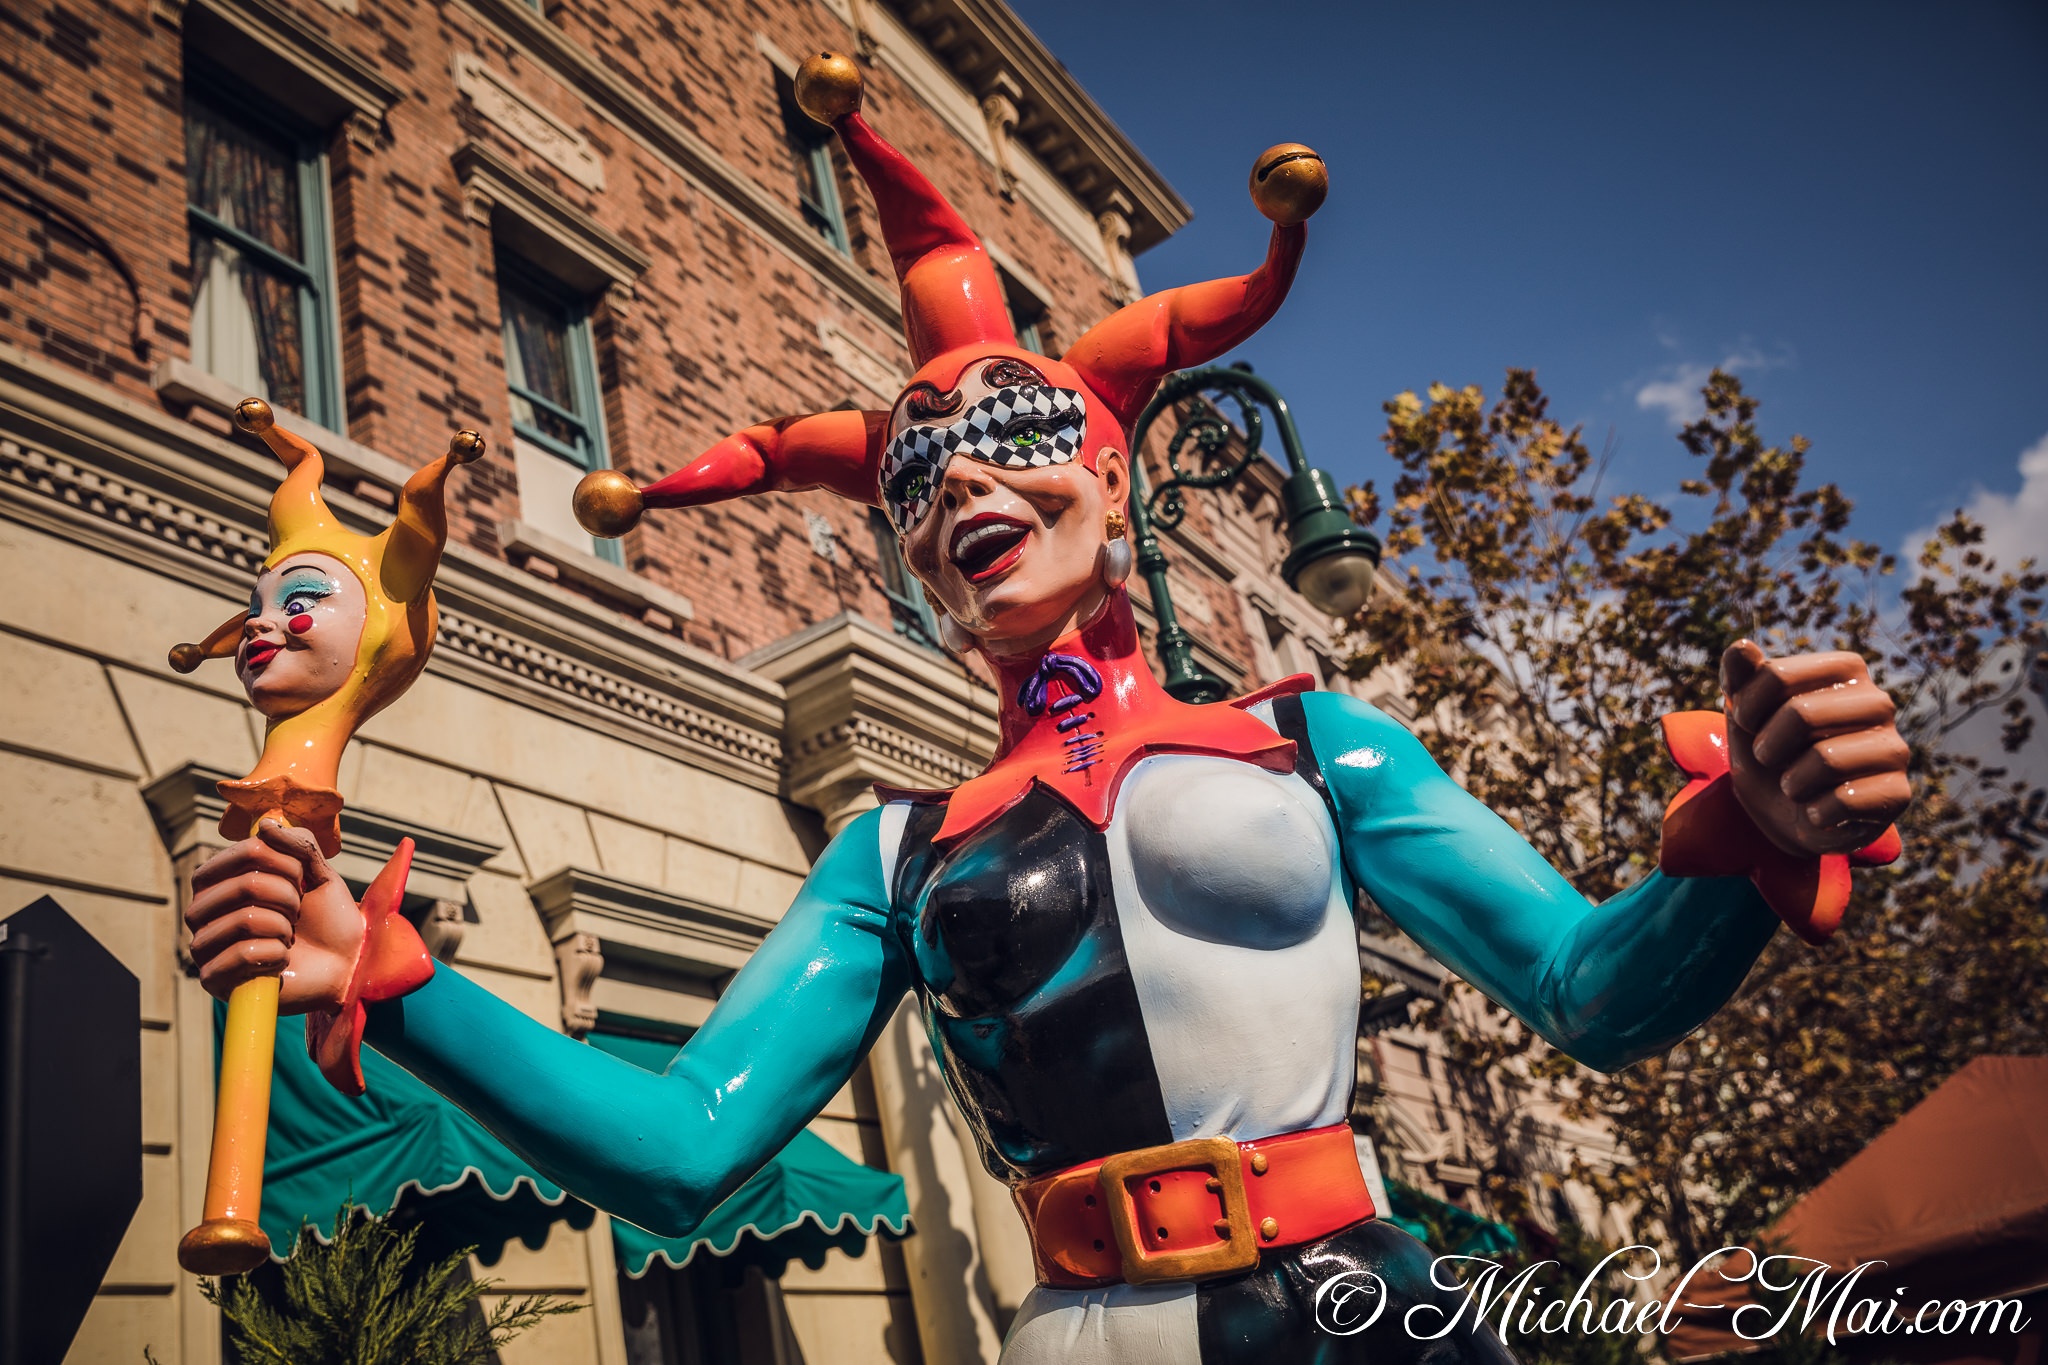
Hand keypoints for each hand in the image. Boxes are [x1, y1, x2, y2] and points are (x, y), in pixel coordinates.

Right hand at [186, 819, 363, 1010]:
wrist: (344, 966)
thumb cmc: (326, 919)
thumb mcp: (319, 873)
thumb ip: (297, 844)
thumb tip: (264, 825)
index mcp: (219, 882)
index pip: (242, 853)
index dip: (280, 862)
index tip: (301, 878)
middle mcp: (202, 911)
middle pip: (245, 885)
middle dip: (287, 897)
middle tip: (297, 912)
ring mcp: (203, 946)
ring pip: (245, 919)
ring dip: (283, 927)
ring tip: (288, 937)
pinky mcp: (212, 978)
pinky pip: (243, 953)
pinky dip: (276, 955)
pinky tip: (280, 961)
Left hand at [1721, 640, 1911, 857]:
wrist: (1785, 816)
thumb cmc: (1768, 752)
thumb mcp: (1743, 714)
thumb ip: (1739, 676)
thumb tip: (1742, 647)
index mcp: (1845, 669)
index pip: (1777, 675)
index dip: (1746, 709)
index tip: (1748, 726)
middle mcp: (1878, 702)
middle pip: (1801, 715)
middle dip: (1767, 748)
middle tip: (1771, 761)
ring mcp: (1895, 747)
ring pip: (1825, 760)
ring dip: (1792, 784)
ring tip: (1797, 786)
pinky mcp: (1900, 793)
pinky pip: (1843, 802)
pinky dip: (1816, 813)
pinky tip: (1821, 811)